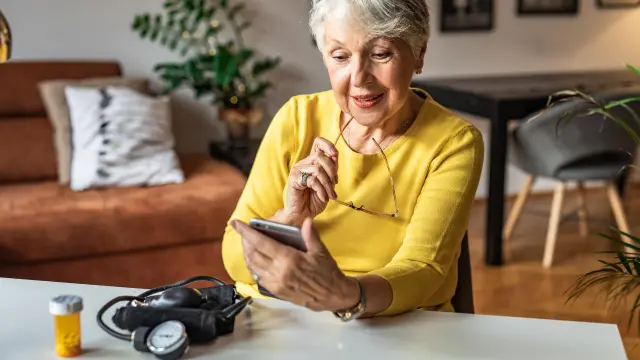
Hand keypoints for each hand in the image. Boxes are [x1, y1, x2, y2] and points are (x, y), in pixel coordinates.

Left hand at [231, 217, 359, 311]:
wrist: (332, 296)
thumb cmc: (327, 272)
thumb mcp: (320, 252)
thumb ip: (310, 236)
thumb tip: (306, 220)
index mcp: (289, 259)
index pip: (261, 242)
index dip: (246, 232)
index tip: (236, 223)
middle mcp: (279, 272)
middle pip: (253, 254)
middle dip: (244, 241)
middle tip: (243, 232)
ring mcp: (276, 283)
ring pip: (253, 266)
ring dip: (247, 254)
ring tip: (247, 244)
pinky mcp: (276, 292)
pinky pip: (259, 277)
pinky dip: (253, 267)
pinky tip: (255, 260)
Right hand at [284, 137, 338, 223]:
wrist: (303, 215)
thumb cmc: (314, 200)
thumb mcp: (328, 183)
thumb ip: (331, 169)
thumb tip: (335, 155)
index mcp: (312, 162)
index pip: (318, 142)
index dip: (328, 145)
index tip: (335, 155)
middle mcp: (303, 163)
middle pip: (320, 156)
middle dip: (332, 171)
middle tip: (334, 184)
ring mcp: (297, 170)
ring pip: (318, 169)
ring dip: (328, 184)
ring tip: (330, 195)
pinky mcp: (294, 179)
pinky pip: (312, 180)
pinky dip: (321, 190)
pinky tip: (323, 197)